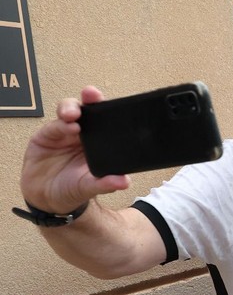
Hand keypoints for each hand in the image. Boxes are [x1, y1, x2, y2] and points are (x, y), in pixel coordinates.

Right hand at [20, 87, 130, 213]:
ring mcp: (65, 133)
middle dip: (90, 98)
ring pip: (70, 111)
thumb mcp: (89, 188)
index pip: (107, 121)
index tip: (117, 104)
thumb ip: (105, 184)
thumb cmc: (72, 190)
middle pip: (88, 110)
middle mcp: (84, 135)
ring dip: (72, 108)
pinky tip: (68, 127)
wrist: (46, 199)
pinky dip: (60, 124)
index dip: (110, 110)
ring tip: (74, 116)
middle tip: (91, 95)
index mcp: (100, 143)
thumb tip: (124, 182)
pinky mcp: (47, 136)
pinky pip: (54, 126)